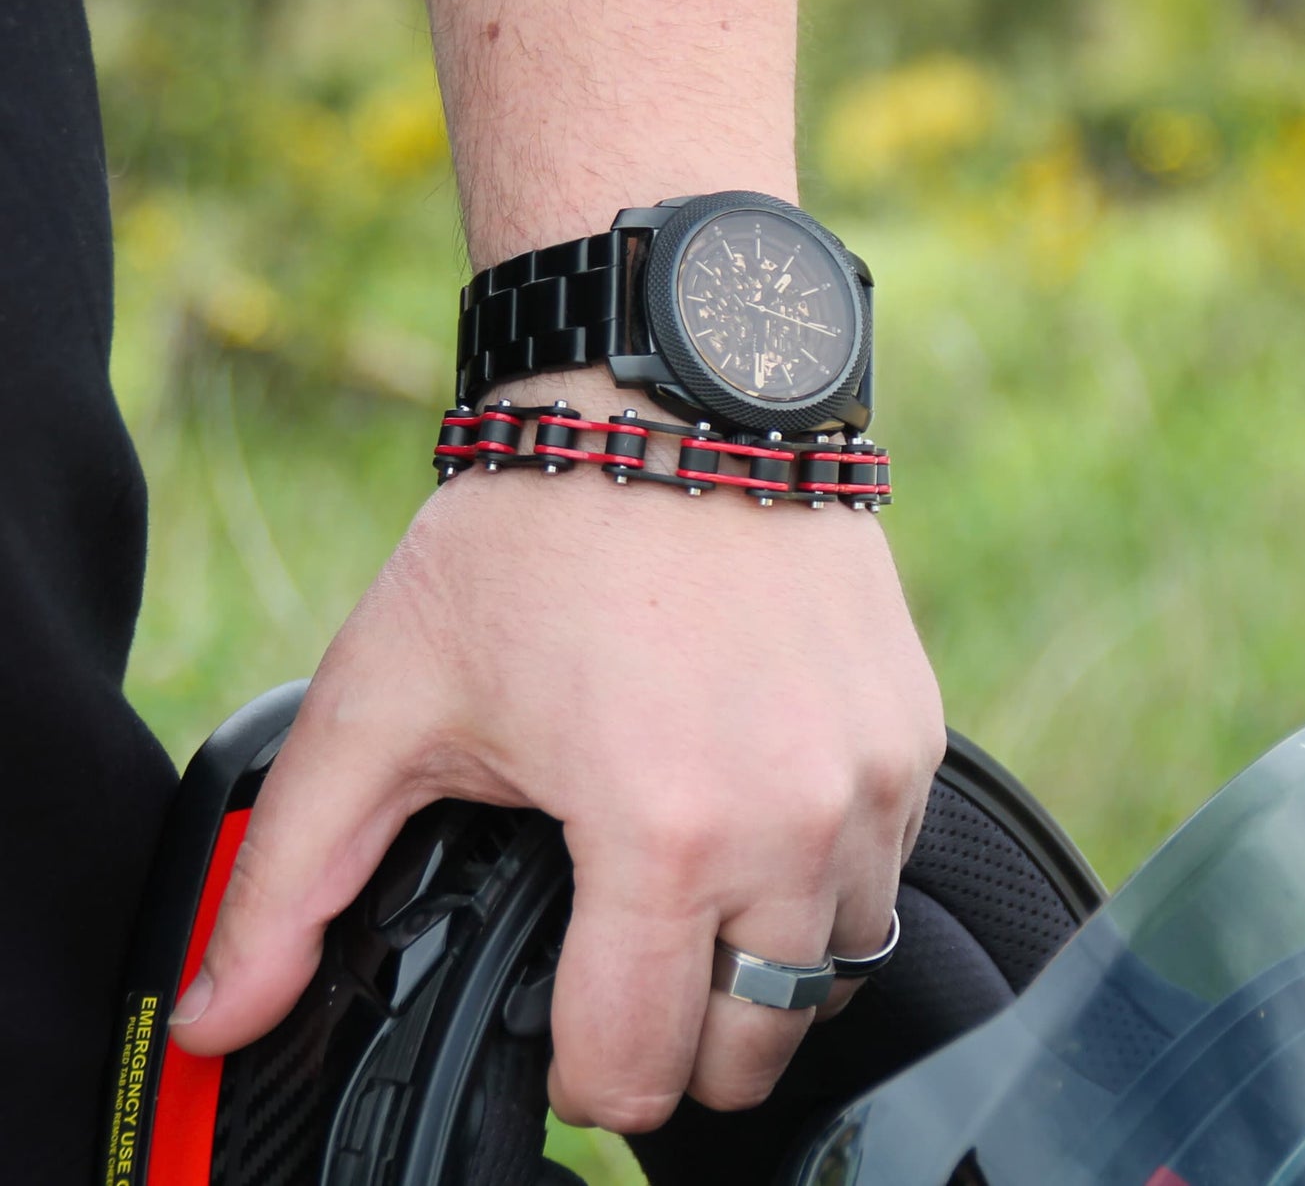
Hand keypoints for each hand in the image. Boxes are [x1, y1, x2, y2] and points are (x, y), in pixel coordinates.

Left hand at [168, 375, 944, 1132]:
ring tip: (695, 891)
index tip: (561, 1023)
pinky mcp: (914, 733)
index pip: (638, 1072)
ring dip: (762, 964)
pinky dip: (822, 879)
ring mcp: (870, 775)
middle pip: (753, 1049)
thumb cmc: (533, 536)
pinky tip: (758, 814)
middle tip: (626, 961)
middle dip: (679, 1037)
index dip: (580, 1073)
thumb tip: (217, 1016)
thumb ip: (292, 876)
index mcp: (661, 832)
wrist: (665, 403)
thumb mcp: (389, 698)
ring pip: (833, 970)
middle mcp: (793, 820)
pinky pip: (884, 869)